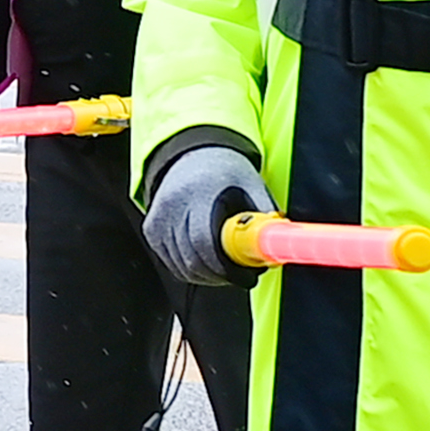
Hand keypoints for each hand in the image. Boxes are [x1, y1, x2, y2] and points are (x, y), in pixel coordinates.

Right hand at [142, 143, 273, 287]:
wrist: (192, 154)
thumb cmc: (226, 171)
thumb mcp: (251, 184)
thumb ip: (264, 215)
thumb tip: (278, 250)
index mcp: (198, 194)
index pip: (204, 243)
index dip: (226, 268)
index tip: (247, 275)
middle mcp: (172, 207)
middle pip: (192, 260)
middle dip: (220, 276)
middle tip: (242, 276)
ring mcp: (158, 219)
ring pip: (181, 266)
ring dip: (206, 276)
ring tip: (227, 268)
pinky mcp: (151, 230)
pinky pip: (171, 263)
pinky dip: (190, 269)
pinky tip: (207, 262)